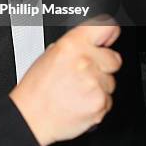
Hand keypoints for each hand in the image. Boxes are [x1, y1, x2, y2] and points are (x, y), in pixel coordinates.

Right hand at [9, 21, 121, 145]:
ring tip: (77, 91)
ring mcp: (94, 83)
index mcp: (71, 45)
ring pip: (110, 81)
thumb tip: (94, 42)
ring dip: (99, 86)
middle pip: (114, 59)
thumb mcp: (50, 55)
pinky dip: (97, 103)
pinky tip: (80, 102)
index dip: (110, 32)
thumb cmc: (36, 88)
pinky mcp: (100, 103)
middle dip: (103, 65)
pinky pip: (108, 100)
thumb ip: (76, 45)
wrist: (31, 118)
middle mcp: (85, 61)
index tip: (110, 38)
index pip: (105, 27)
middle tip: (84, 74)